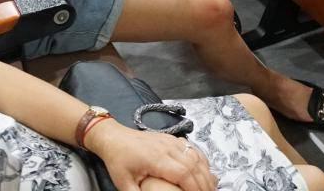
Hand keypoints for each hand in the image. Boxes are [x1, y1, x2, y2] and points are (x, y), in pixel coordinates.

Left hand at [86, 122, 215, 190]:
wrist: (113, 137)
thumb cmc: (118, 160)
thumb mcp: (123, 183)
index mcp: (156, 158)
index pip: (183, 173)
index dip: (194, 187)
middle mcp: (167, 147)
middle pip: (194, 165)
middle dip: (204, 183)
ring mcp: (170, 141)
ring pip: (196, 155)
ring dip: (206, 171)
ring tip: (211, 186)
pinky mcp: (171, 138)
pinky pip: (192, 148)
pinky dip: (201, 160)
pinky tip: (204, 170)